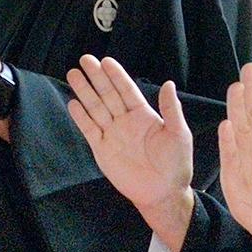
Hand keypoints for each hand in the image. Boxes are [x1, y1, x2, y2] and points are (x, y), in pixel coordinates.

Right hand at [63, 56, 194, 251]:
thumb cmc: (176, 164)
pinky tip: (73, 103)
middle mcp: (126, 121)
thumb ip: (171, 109)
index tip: (106, 60)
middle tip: (85, 59)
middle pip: (108, 95)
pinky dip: (81, 117)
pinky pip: (89, 130)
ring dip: (85, 92)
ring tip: (73, 74)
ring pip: (96, 108)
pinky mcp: (102, 150)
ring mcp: (113, 134)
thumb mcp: (178, 134)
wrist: (163, 193)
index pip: (127, 90)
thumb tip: (168, 83)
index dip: (117, 75)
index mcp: (144, 115)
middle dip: (96, 77)